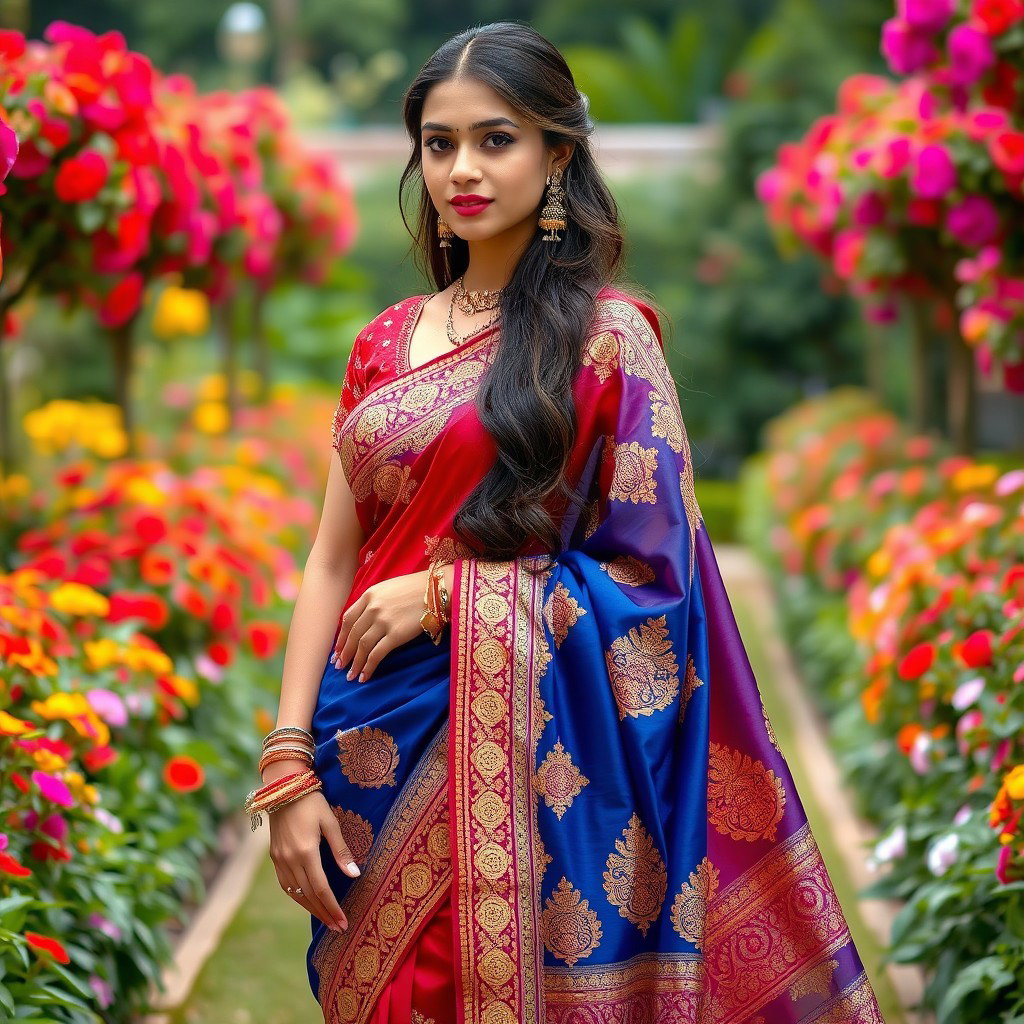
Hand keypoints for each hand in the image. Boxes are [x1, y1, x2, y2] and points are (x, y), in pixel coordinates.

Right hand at [268, 787, 359, 932]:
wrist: (283, 787)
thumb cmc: (312, 801)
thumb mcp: (331, 822)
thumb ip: (341, 850)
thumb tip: (354, 875)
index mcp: (306, 852)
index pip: (321, 889)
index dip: (332, 908)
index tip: (343, 922)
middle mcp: (290, 860)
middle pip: (308, 895)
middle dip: (324, 913)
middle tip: (338, 928)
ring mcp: (279, 859)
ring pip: (295, 893)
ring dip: (310, 908)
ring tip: (325, 919)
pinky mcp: (274, 856)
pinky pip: (285, 884)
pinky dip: (297, 896)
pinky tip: (306, 900)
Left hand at [331, 564, 454, 682]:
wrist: (436, 590)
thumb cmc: (415, 588)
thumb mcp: (388, 588)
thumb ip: (373, 601)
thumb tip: (363, 619)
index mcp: (369, 595)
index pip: (348, 619)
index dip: (341, 637)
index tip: (338, 649)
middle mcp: (373, 608)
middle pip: (353, 635)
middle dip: (344, 653)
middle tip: (339, 665)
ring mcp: (383, 621)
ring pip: (362, 646)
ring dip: (354, 663)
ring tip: (350, 675)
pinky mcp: (396, 634)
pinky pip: (377, 654)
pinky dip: (368, 667)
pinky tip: (364, 676)